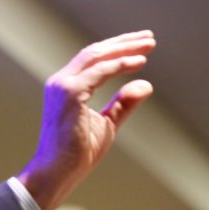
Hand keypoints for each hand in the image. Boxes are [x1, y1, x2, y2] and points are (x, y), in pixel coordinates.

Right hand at [18, 30, 155, 209]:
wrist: (58, 171)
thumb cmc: (78, 152)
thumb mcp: (107, 123)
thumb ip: (123, 103)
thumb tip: (146, 84)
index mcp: (66, 87)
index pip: (92, 59)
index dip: (117, 49)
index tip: (141, 46)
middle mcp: (61, 81)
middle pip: (94, 52)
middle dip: (123, 43)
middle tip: (150, 38)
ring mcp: (63, 86)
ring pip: (96, 56)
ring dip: (124, 48)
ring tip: (149, 45)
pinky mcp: (69, 93)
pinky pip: (99, 71)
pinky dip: (120, 65)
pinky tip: (139, 63)